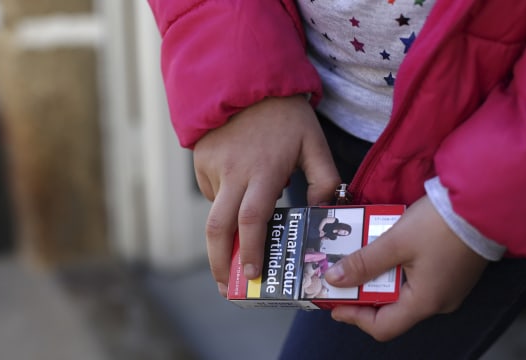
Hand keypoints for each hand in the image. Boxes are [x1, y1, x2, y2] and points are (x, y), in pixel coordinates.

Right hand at [194, 95, 340, 295]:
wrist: (246, 79)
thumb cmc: (285, 115)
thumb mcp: (314, 143)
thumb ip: (324, 179)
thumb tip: (322, 212)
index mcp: (264, 171)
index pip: (253, 219)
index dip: (251, 250)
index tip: (253, 274)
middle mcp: (234, 172)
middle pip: (217, 228)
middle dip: (219, 262)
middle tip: (226, 285)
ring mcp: (213, 166)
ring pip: (214, 211)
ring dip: (225, 231)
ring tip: (238, 241)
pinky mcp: (200, 160)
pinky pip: (210, 192)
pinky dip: (223, 201)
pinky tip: (238, 189)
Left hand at [325, 196, 487, 340]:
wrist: (484, 200)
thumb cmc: (442, 223)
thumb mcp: (395, 241)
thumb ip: (364, 262)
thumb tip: (335, 279)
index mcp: (425, 302)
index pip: (383, 327)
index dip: (354, 317)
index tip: (334, 303)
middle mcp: (439, 301)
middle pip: (392, 308)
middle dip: (363, 292)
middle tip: (342, 276)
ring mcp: (448, 286)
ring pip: (403, 290)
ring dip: (379, 276)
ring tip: (359, 258)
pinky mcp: (452, 270)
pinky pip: (417, 276)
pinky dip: (396, 266)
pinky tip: (384, 248)